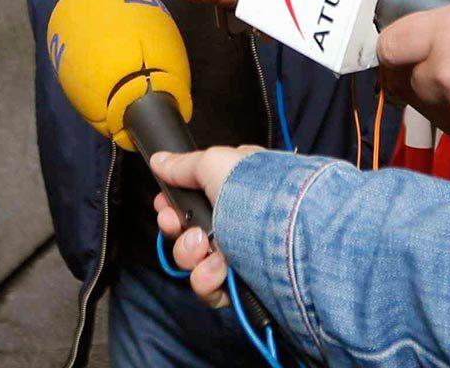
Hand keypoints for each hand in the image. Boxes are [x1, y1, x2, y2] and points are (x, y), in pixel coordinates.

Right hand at [150, 147, 262, 306]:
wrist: (289, 235)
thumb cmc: (257, 192)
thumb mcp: (215, 163)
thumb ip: (183, 165)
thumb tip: (159, 161)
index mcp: (234, 189)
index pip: (193, 199)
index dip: (172, 204)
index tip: (164, 206)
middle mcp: (235, 221)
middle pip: (188, 231)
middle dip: (176, 229)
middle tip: (177, 224)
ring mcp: (239, 253)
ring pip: (195, 261)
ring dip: (190, 255)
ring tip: (205, 248)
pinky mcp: (242, 282)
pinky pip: (210, 287)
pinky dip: (208, 282)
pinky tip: (219, 271)